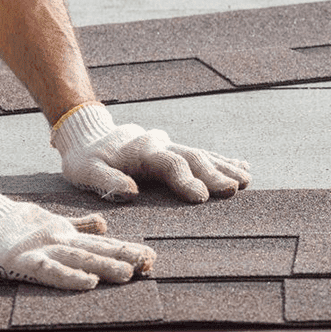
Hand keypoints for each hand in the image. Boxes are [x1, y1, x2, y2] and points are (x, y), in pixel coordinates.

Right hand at [0, 176, 155, 289]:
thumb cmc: (11, 223)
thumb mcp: (51, 221)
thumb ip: (78, 224)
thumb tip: (105, 224)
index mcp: (66, 233)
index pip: (102, 242)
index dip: (126, 249)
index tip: (150, 257)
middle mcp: (59, 240)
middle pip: (98, 249)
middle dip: (125, 257)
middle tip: (150, 264)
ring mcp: (42, 250)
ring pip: (80, 257)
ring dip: (106, 265)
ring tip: (129, 273)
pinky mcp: (23, 261)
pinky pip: (51, 271)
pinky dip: (70, 277)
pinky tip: (89, 283)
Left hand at [51, 102, 250, 202]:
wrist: (87, 134)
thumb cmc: (84, 160)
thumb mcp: (86, 171)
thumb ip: (107, 181)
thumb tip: (131, 193)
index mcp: (141, 150)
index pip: (168, 163)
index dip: (185, 180)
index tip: (201, 197)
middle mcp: (159, 143)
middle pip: (191, 157)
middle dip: (213, 173)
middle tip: (233, 189)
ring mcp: (168, 144)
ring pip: (201, 154)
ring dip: (224, 167)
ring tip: (246, 180)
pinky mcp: (172, 149)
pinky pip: (200, 153)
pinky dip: (222, 160)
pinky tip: (242, 167)